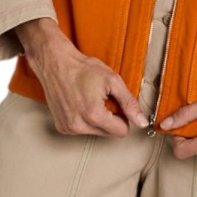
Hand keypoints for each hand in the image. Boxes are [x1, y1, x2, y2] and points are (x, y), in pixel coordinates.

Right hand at [14, 17, 148, 136]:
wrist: (55, 63)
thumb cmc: (83, 68)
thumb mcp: (112, 81)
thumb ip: (129, 103)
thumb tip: (142, 122)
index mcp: (93, 115)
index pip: (121, 131)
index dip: (123, 117)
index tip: (116, 103)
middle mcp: (79, 126)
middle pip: (109, 133)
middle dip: (110, 118)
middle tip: (101, 99)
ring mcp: (68, 128)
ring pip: (96, 132)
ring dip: (97, 119)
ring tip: (88, 100)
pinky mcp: (61, 127)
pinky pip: (82, 130)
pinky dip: (84, 120)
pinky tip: (79, 104)